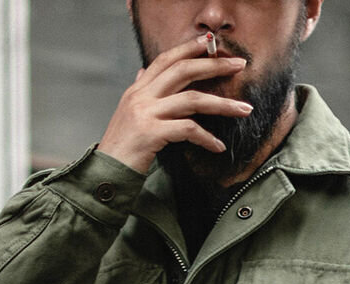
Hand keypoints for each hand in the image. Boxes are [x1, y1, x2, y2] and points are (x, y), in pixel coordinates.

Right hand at [98, 36, 252, 174]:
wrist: (105, 174)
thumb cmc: (121, 149)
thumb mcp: (128, 114)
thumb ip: (139, 92)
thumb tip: (143, 72)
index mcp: (137, 90)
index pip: (167, 59)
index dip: (191, 48)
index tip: (213, 44)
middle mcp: (141, 97)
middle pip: (183, 71)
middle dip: (214, 66)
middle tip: (239, 65)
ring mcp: (145, 114)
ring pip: (192, 100)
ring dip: (222, 104)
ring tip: (244, 109)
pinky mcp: (151, 134)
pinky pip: (188, 130)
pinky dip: (206, 138)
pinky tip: (218, 146)